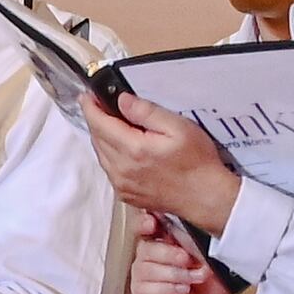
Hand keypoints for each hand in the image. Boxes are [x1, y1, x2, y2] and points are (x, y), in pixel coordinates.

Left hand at [79, 88, 241, 234]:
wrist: (206, 197)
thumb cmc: (197, 164)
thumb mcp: (178, 127)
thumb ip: (147, 112)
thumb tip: (123, 101)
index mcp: (132, 150)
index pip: (100, 124)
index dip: (91, 107)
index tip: (87, 97)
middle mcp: (122, 169)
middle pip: (97, 138)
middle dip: (97, 119)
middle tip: (101, 105)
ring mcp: (122, 184)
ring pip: (100, 154)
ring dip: (102, 137)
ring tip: (113, 124)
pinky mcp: (126, 194)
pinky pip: (108, 169)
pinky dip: (109, 154)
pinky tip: (122, 147)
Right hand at [131, 218, 235, 293]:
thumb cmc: (211, 280)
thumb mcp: (207, 254)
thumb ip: (191, 239)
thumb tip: (184, 228)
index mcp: (163, 238)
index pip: (145, 225)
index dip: (145, 223)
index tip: (152, 223)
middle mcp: (150, 255)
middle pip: (145, 247)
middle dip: (169, 254)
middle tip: (189, 260)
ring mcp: (143, 275)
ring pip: (145, 269)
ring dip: (175, 274)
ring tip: (194, 279)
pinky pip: (145, 289)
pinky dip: (168, 289)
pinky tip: (182, 290)